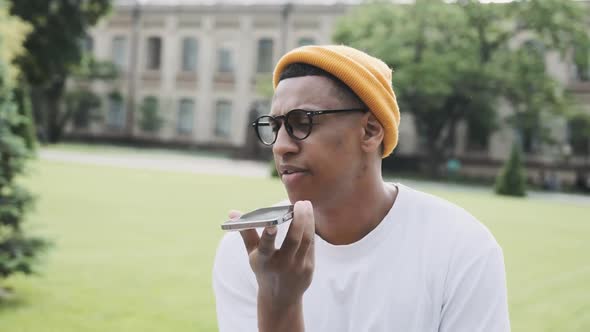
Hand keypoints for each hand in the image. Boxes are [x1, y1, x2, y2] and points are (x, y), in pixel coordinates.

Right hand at [229, 200, 314, 330]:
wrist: (280, 297)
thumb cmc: (264, 269)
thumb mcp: (252, 254)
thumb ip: (246, 232)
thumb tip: (233, 212)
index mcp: (263, 261)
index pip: (265, 247)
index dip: (268, 235)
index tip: (272, 223)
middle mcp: (281, 265)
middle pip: (293, 241)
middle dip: (298, 220)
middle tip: (299, 203)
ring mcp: (297, 267)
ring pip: (306, 240)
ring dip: (308, 221)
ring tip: (305, 205)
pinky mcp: (309, 267)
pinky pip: (311, 245)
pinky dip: (311, 229)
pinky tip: (309, 217)